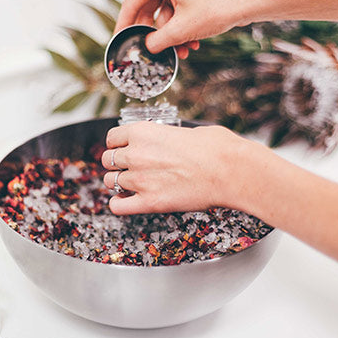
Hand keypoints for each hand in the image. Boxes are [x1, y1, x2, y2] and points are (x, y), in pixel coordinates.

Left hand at [100, 122, 253, 214]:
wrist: (230, 171)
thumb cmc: (217, 149)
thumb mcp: (189, 130)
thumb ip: (169, 137)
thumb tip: (173, 141)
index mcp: (143, 131)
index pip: (112, 137)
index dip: (117, 144)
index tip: (123, 149)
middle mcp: (135, 154)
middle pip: (107, 160)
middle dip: (117, 164)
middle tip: (129, 168)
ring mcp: (140, 179)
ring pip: (110, 182)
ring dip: (119, 183)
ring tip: (132, 185)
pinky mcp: (149, 202)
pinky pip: (117, 206)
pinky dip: (118, 204)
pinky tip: (126, 201)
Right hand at [115, 0, 253, 58]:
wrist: (249, 2)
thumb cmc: (220, 6)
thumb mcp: (182, 29)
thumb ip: (157, 41)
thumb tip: (144, 49)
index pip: (132, 3)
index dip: (125, 27)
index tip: (120, 43)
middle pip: (147, 10)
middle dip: (155, 35)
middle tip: (152, 53)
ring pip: (163, 15)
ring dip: (172, 36)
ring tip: (182, 51)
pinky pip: (175, 13)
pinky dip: (181, 29)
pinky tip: (191, 43)